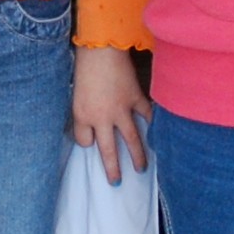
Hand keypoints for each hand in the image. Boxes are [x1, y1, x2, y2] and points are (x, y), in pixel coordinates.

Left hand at [70, 44, 152, 180]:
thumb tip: (90, 134)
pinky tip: (157, 134)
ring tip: (142, 168)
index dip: (87, 143)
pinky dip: (152, 125)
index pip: (84, 141)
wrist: (101, 50)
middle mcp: (103, 118)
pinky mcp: (136, 98)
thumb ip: (83, 117)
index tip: (91, 143)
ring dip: (138, 156)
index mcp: (84, 116)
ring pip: (132, 139)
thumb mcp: (75, 97)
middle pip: (109, 150)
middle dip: (113, 168)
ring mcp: (122, 109)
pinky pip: (147, 116)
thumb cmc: (85, 71)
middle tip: (117, 183)